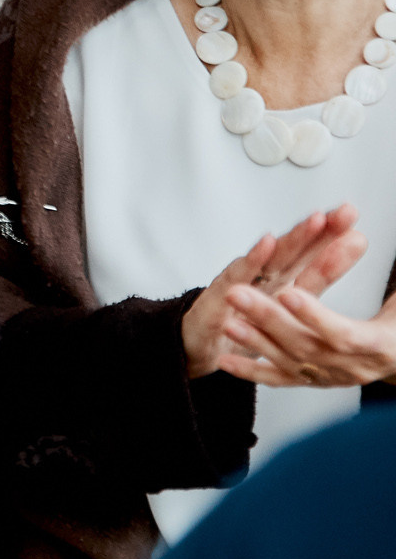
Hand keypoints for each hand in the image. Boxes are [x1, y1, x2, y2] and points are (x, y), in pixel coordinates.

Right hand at [180, 207, 367, 378]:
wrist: (201, 345)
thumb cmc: (244, 321)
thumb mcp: (292, 302)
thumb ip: (320, 274)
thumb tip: (357, 241)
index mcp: (284, 276)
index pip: (310, 251)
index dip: (331, 233)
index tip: (352, 215)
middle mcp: (262, 275)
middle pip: (294, 249)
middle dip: (319, 229)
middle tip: (344, 213)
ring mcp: (241, 282)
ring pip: (271, 259)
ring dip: (293, 239)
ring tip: (315, 222)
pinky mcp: (220, 297)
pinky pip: (238, 277)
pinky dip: (252, 259)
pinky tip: (266, 243)